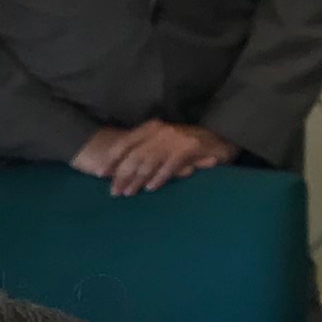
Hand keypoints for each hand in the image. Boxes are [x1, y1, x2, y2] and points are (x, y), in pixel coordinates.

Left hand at [88, 121, 237, 195]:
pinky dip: (159, 177)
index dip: (112, 158)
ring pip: (150, 161)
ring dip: (137, 179)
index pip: (126, 142)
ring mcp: (176, 139)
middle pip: (135, 154)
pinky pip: (170, 165)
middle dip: (122, 174)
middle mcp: (161, 131)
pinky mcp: (190, 148)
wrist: (222, 136)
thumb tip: (122, 170)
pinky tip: (150, 188)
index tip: (100, 174)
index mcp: (152, 128)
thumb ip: (147, 151)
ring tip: (127, 193)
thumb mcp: (164, 143)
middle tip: (114, 192)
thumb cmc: (189, 144)